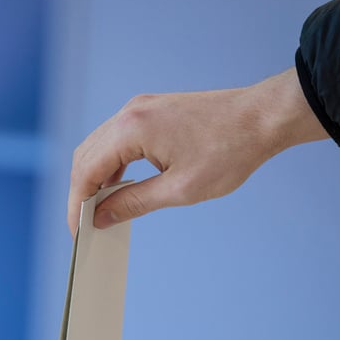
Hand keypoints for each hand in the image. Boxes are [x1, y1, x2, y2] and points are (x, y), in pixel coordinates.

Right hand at [67, 68, 328, 234]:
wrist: (262, 117)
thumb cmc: (229, 151)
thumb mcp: (179, 189)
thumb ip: (134, 203)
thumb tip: (101, 216)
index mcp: (131, 129)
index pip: (86, 171)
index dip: (77, 204)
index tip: (78, 231)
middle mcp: (129, 113)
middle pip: (86, 157)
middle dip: (81, 192)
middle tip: (85, 224)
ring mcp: (139, 108)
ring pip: (99, 147)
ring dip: (95, 178)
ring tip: (101, 209)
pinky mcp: (151, 110)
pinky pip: (117, 139)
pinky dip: (112, 164)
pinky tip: (120, 186)